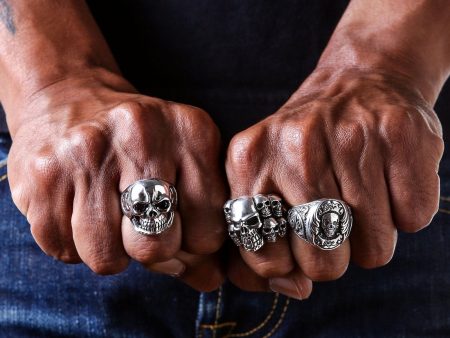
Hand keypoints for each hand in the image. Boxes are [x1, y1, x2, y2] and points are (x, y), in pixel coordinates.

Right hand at [7, 69, 226, 290]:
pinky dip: (74, 245)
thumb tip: (211, 281)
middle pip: (157, 246)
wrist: (70, 99)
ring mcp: (87, 153)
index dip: (195, 247)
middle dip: (152, 251)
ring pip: (106, 256)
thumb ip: (203, 223)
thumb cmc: (137, 143)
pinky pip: (63, 250)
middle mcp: (141, 135)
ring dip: (110, 250)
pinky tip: (78, 210)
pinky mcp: (43, 174)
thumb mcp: (183, 164)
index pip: (208, 231)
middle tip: (142, 227)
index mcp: (191, 132)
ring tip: (109, 215)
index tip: (181, 231)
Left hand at [225, 67, 443, 298]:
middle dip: (331, 256)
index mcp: (248, 160)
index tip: (295, 237)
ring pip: (373, 250)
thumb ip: (261, 247)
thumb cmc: (305, 149)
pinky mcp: (400, 133)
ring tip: (360, 192)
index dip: (286, 260)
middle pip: (322, 263)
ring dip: (370, 235)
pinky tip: (386, 176)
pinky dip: (404, 211)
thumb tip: (291, 290)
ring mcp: (350, 136)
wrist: (356, 82)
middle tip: (332, 219)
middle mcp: (294, 145)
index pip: (264, 259)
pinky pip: (413, 220)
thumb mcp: (264, 182)